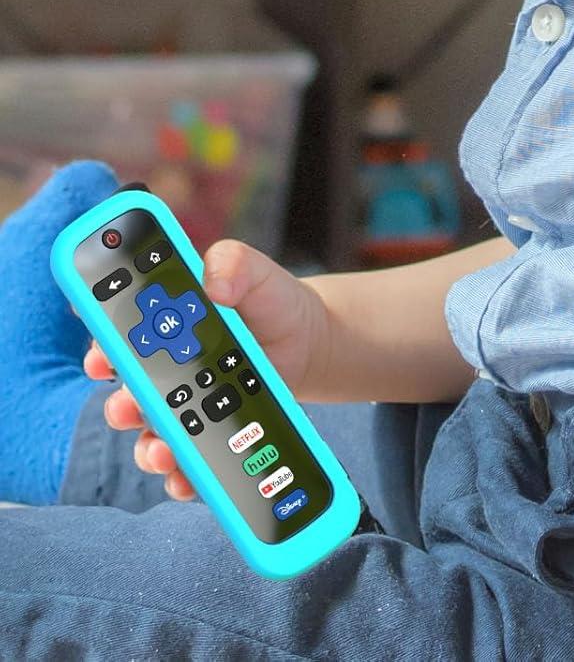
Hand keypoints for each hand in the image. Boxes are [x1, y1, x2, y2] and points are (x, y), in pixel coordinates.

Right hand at [83, 240, 328, 500]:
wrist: (307, 340)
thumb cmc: (271, 300)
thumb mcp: (255, 271)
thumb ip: (232, 263)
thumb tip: (213, 283)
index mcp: (163, 324)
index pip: (117, 336)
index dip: (102, 348)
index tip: (100, 359)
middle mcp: (163, 368)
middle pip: (127, 392)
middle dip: (121, 403)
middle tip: (129, 405)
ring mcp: (182, 403)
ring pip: (150, 432)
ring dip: (147, 444)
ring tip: (163, 448)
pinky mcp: (207, 431)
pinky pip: (186, 458)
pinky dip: (181, 472)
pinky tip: (187, 475)